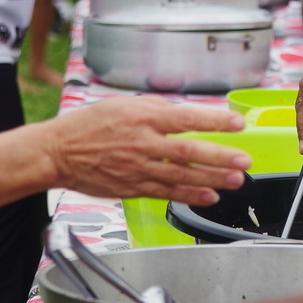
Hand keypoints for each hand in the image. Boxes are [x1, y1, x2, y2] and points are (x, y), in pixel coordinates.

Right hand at [43, 97, 250, 204]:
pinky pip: (166, 193)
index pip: (185, 118)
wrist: (58, 152)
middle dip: (219, 157)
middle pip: (188, 152)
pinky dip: (189, 196)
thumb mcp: (123, 106)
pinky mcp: (133, 188)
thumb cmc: (89, 126)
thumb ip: (156, 111)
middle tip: (244, 161)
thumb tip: (186, 115)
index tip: (236, 124)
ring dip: (212, 179)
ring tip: (235, 181)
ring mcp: (138, 168)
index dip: (214, 122)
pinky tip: (208, 196)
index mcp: (142, 117)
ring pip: (182, 176)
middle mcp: (143, 143)